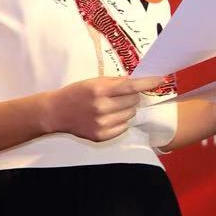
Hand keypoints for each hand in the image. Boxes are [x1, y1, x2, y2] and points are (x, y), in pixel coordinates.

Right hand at [43, 75, 166, 141]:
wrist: (56, 112)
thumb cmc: (77, 93)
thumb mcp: (93, 82)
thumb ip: (115, 82)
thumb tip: (138, 81)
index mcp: (99, 91)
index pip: (131, 86)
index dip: (147, 83)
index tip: (159, 80)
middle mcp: (101, 108)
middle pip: (133, 101)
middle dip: (131, 97)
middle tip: (118, 96)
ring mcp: (102, 124)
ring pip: (130, 114)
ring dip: (126, 109)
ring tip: (110, 107)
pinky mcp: (102, 136)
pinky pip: (123, 127)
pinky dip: (120, 121)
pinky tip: (107, 117)